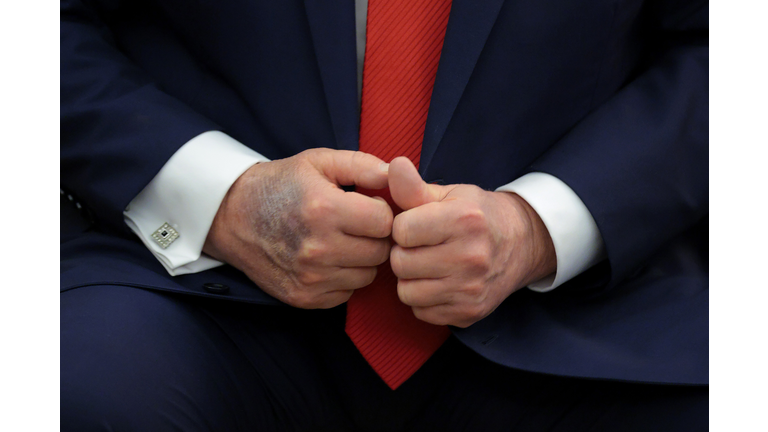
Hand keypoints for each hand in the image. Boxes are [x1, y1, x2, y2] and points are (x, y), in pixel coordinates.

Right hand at [203, 148, 393, 308]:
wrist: (232, 217)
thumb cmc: (281, 185)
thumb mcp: (318, 162)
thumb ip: (363, 165)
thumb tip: (398, 175)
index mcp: (323, 209)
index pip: (385, 223)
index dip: (382, 212)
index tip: (368, 207)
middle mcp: (317, 249)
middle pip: (380, 252)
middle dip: (376, 237)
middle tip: (357, 225)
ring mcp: (310, 278)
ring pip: (367, 276)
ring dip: (362, 260)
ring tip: (342, 241)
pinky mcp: (303, 298)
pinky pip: (347, 293)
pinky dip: (344, 278)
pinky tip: (328, 260)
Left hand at [388, 157, 555, 327]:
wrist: (522, 244)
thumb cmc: (477, 215)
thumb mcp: (450, 195)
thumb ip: (414, 186)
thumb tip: (394, 165)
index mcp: (464, 220)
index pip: (401, 231)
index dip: (403, 227)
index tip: (417, 225)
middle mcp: (470, 257)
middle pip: (400, 264)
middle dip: (404, 253)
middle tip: (423, 246)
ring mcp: (471, 289)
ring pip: (407, 292)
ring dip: (411, 279)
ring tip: (429, 265)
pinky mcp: (469, 313)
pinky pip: (422, 312)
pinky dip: (424, 299)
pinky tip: (440, 283)